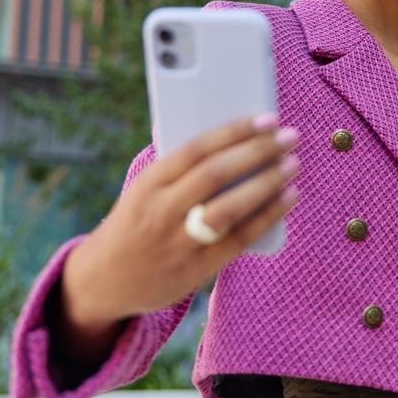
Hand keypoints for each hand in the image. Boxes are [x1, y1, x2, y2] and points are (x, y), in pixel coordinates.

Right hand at [51, 114, 298, 368]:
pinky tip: (288, 198)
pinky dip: (268, 216)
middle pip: (217, 174)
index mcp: (149, 183)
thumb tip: (235, 138)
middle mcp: (162, 211)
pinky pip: (239, 239)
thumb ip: (181, 168)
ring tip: (292, 164)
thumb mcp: (146, 189)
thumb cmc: (138, 220)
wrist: (105, 279)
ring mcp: (179, 242)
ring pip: (229, 208)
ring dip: (267, 183)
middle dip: (258, 151)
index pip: (196, 149)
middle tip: (289, 136)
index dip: (235, 131)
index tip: (267, 118)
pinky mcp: (196, 269)